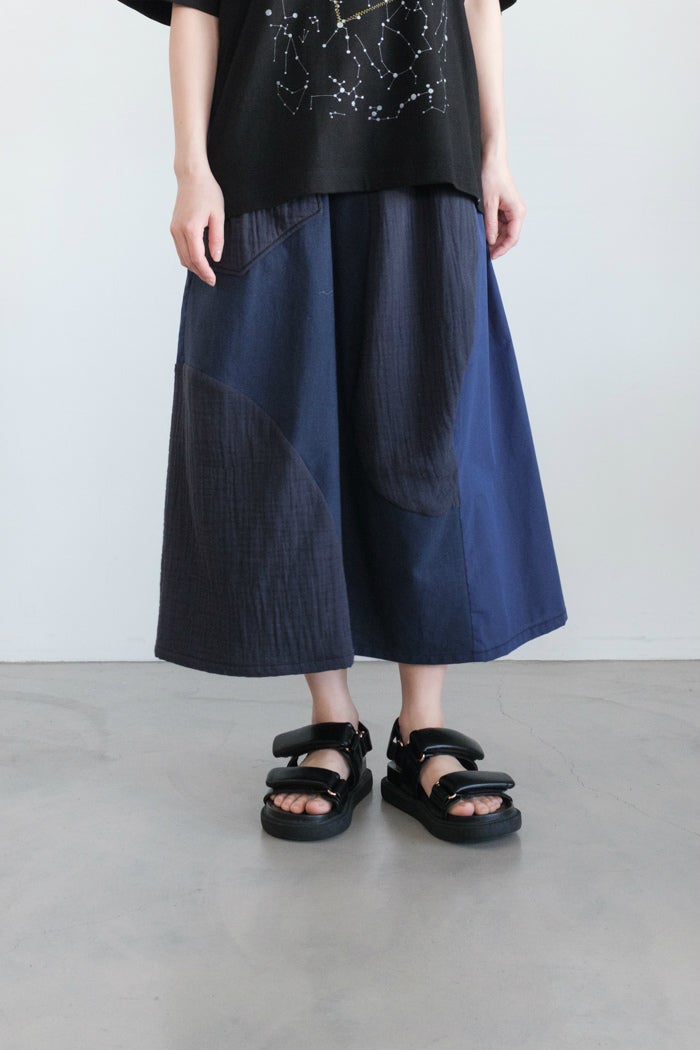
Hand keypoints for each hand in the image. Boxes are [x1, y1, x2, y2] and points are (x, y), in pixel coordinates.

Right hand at [170, 169, 224, 285]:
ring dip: (193, 266)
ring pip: (181, 256)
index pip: (197, 258)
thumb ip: (217, 238)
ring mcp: (174, 228)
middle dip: (199, 272)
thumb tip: (216, 258)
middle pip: (187, 260)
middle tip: (211, 280)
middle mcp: (178, 230)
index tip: (213, 280)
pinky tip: (198, 259)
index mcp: (190, 228)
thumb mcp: (218, 215)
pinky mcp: (173, 226)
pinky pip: (179, 248)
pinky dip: (188, 257)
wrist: (191, 176)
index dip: (205, 272)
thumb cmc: (207, 192)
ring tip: (206, 272)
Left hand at [480, 160, 525, 259]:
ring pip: (505, 231)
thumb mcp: (488, 203)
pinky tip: (483, 233)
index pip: (513, 238)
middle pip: (509, 237)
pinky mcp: (505, 208)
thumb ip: (490, 224)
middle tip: (484, 253)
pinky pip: (501, 224)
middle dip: (498, 245)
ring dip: (495, 238)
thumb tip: (491, 241)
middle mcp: (517, 212)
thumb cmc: (491, 176)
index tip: (491, 256)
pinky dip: (493, 230)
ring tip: (481, 243)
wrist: (491, 160)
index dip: (502, 249)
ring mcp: (511, 210)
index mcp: (517, 211)